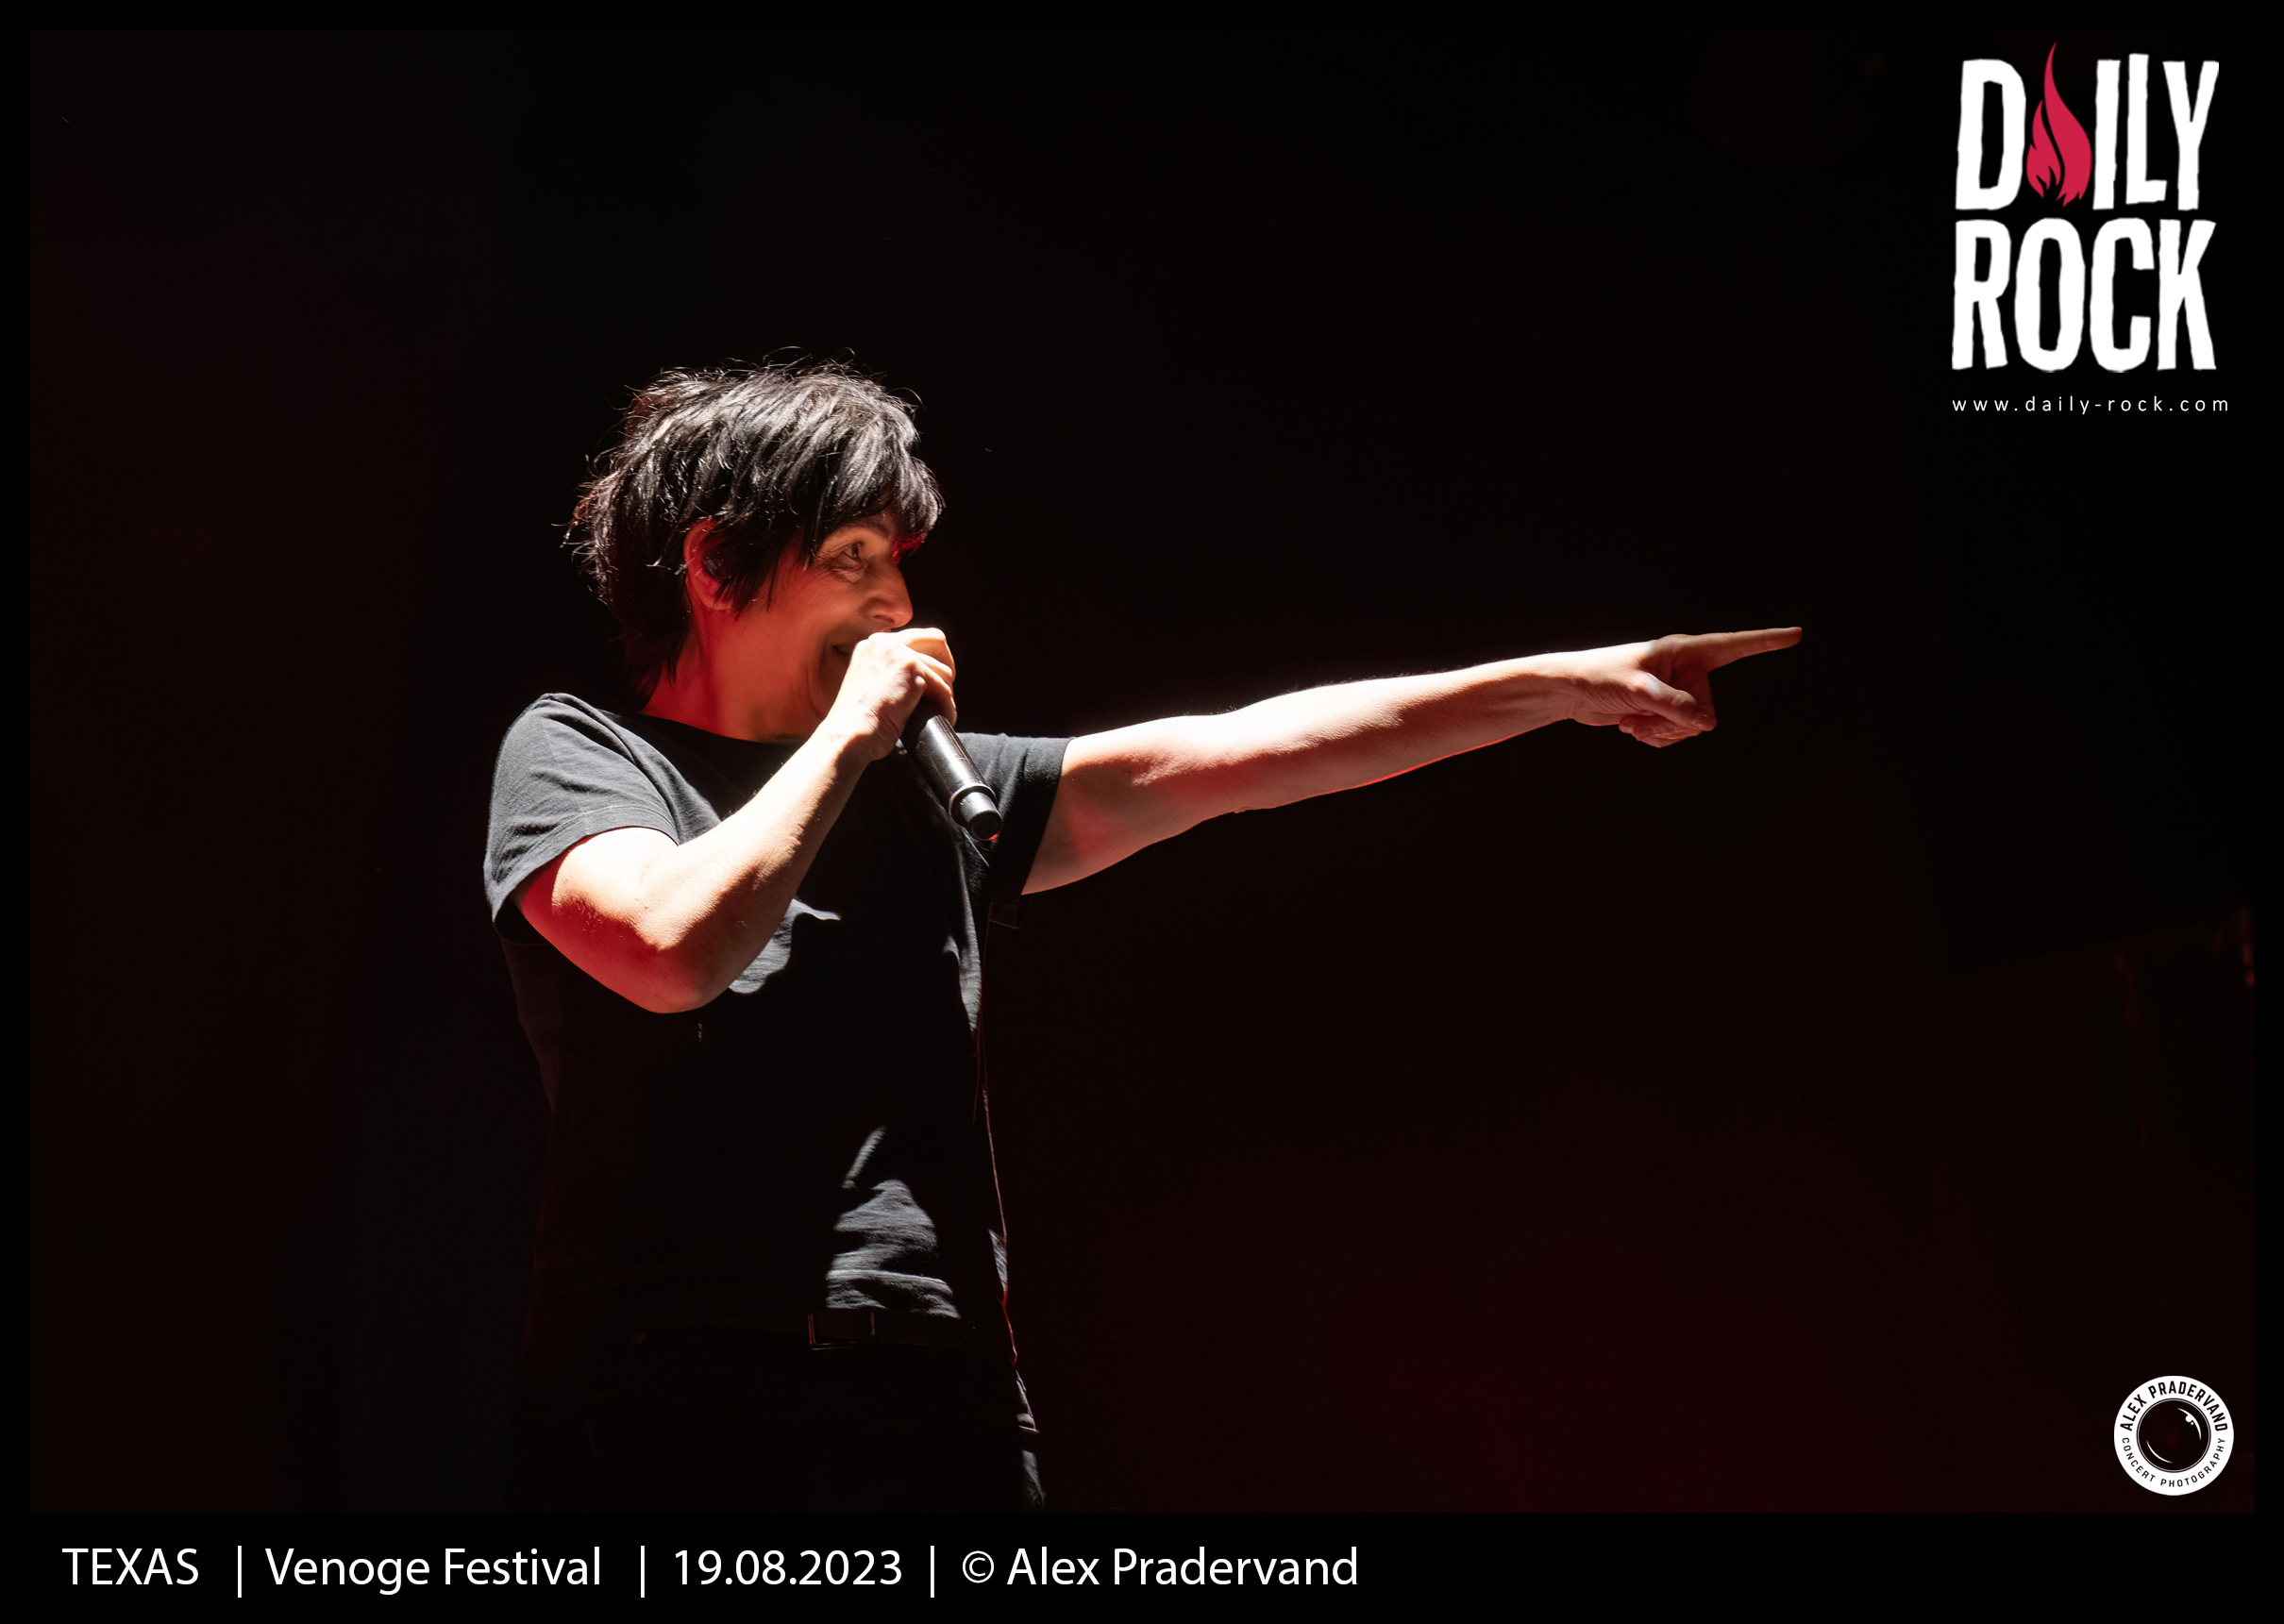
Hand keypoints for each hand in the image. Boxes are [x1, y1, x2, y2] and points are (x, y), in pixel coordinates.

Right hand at [821, 627, 956, 761]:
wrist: (848, 735)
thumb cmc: (857, 721)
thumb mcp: (870, 683)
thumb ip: (890, 670)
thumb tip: (921, 675)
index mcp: (873, 644)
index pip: (915, 638)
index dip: (931, 658)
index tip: (933, 680)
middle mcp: (885, 643)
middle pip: (936, 639)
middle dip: (948, 665)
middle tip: (945, 690)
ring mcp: (899, 654)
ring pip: (943, 670)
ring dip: (946, 694)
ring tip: (939, 712)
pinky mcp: (912, 671)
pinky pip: (944, 690)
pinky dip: (947, 707)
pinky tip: (943, 719)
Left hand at [1545, 627, 1801, 746]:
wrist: (1571, 692)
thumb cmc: (1600, 677)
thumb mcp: (1638, 691)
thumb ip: (1675, 706)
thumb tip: (1707, 724)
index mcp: (1685, 651)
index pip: (1734, 646)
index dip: (1766, 642)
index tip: (1795, 634)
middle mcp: (1686, 670)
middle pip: (1707, 709)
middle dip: (1677, 721)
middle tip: (1642, 712)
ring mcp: (1677, 692)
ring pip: (1693, 728)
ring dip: (1662, 732)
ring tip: (1633, 719)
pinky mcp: (1665, 711)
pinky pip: (1677, 736)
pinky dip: (1656, 738)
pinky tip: (1631, 727)